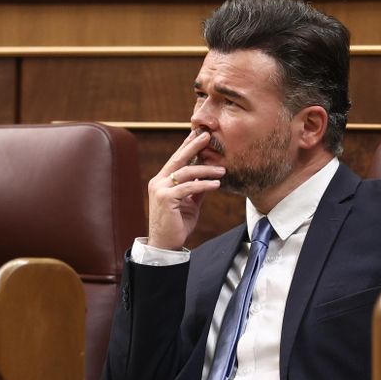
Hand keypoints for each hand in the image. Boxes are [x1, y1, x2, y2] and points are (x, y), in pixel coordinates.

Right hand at [148, 130, 225, 250]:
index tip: (199, 134)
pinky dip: (203, 185)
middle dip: (193, 146)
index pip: (176, 160)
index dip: (187, 146)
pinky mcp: (166, 199)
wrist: (165, 245)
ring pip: (185, 173)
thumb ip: (196, 190)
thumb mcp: (189, 204)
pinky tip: (216, 184)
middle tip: (207, 135)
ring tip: (222, 170)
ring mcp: (160, 190)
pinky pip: (188, 188)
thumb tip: (208, 178)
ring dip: (206, 170)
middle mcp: (158, 182)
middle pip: (178, 159)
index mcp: (161, 181)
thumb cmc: (177, 225)